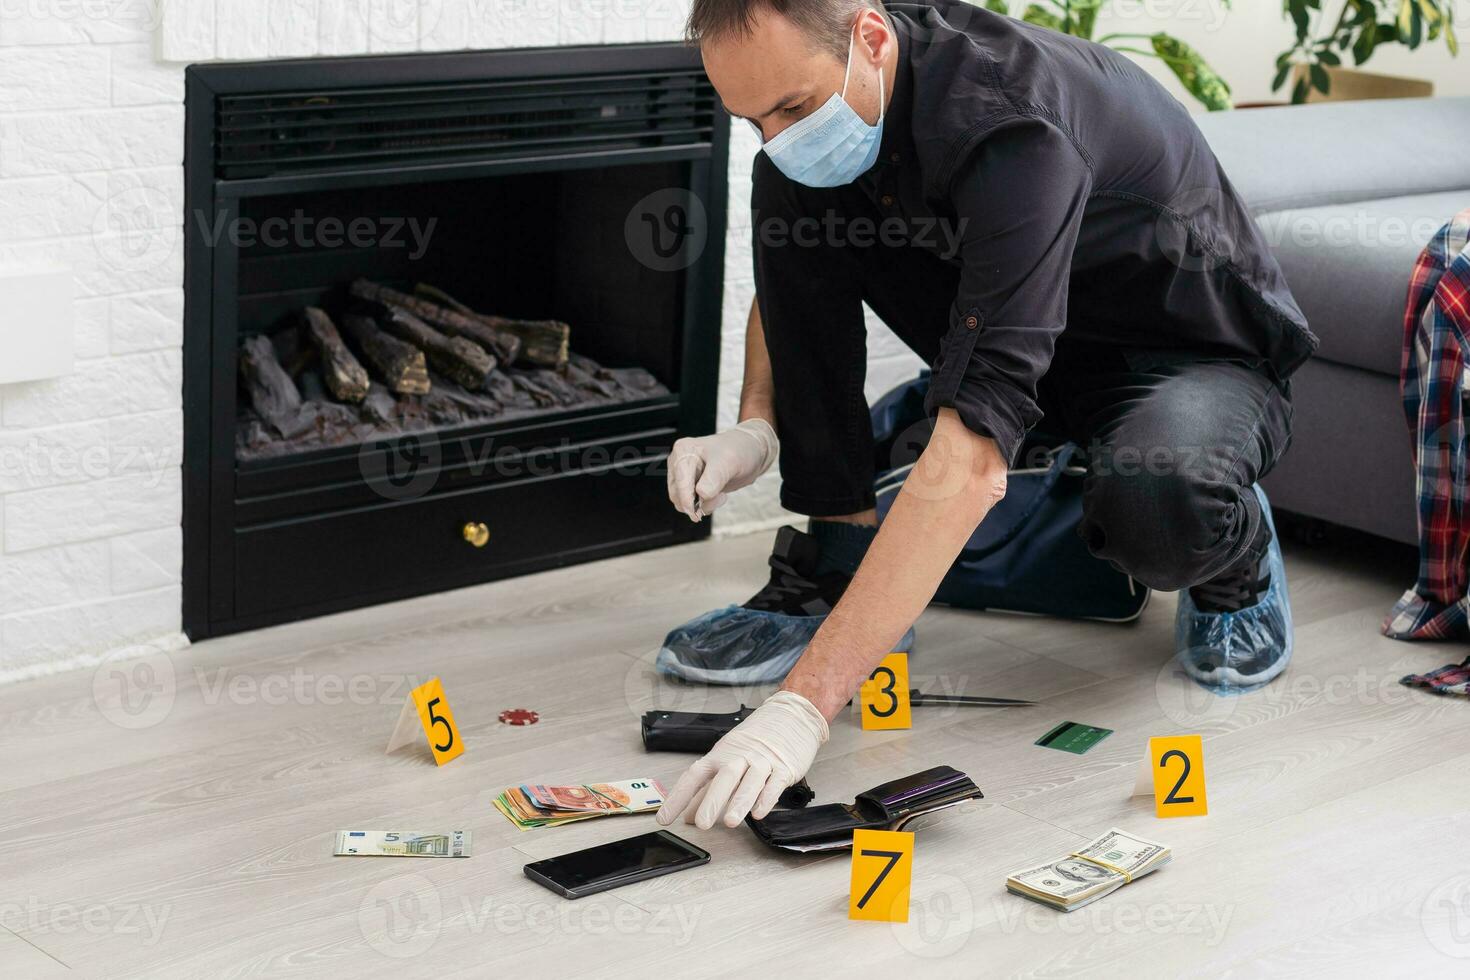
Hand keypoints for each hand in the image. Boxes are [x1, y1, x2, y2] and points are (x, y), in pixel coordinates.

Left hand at [655, 691, 827, 828]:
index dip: (679, 797)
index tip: (665, 818)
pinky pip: (774, 784)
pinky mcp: (784, 768)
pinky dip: (767, 798)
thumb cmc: (755, 741)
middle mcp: (739, 757)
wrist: (790, 716)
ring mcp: (762, 762)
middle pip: (724, 777)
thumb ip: (707, 791)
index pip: (695, 776)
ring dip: (740, 801)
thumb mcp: (726, 760)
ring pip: (750, 781)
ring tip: (730, 822)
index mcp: (720, 755)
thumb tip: (688, 816)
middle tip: (702, 824)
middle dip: (712, 801)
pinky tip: (759, 813)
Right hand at [666, 418, 778, 521]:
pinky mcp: (693, 486)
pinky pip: (692, 504)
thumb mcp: (729, 461)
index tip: (696, 512)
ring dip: (702, 505)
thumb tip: (702, 494)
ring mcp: (685, 475)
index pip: (680, 482)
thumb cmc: (739, 450)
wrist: (750, 453)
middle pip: (677, 495)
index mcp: (683, 451)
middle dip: (697, 502)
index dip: (687, 499)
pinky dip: (705, 505)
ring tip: (720, 494)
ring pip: (683, 502)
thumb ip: (714, 478)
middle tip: (719, 497)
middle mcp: (679, 462)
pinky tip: (718, 494)